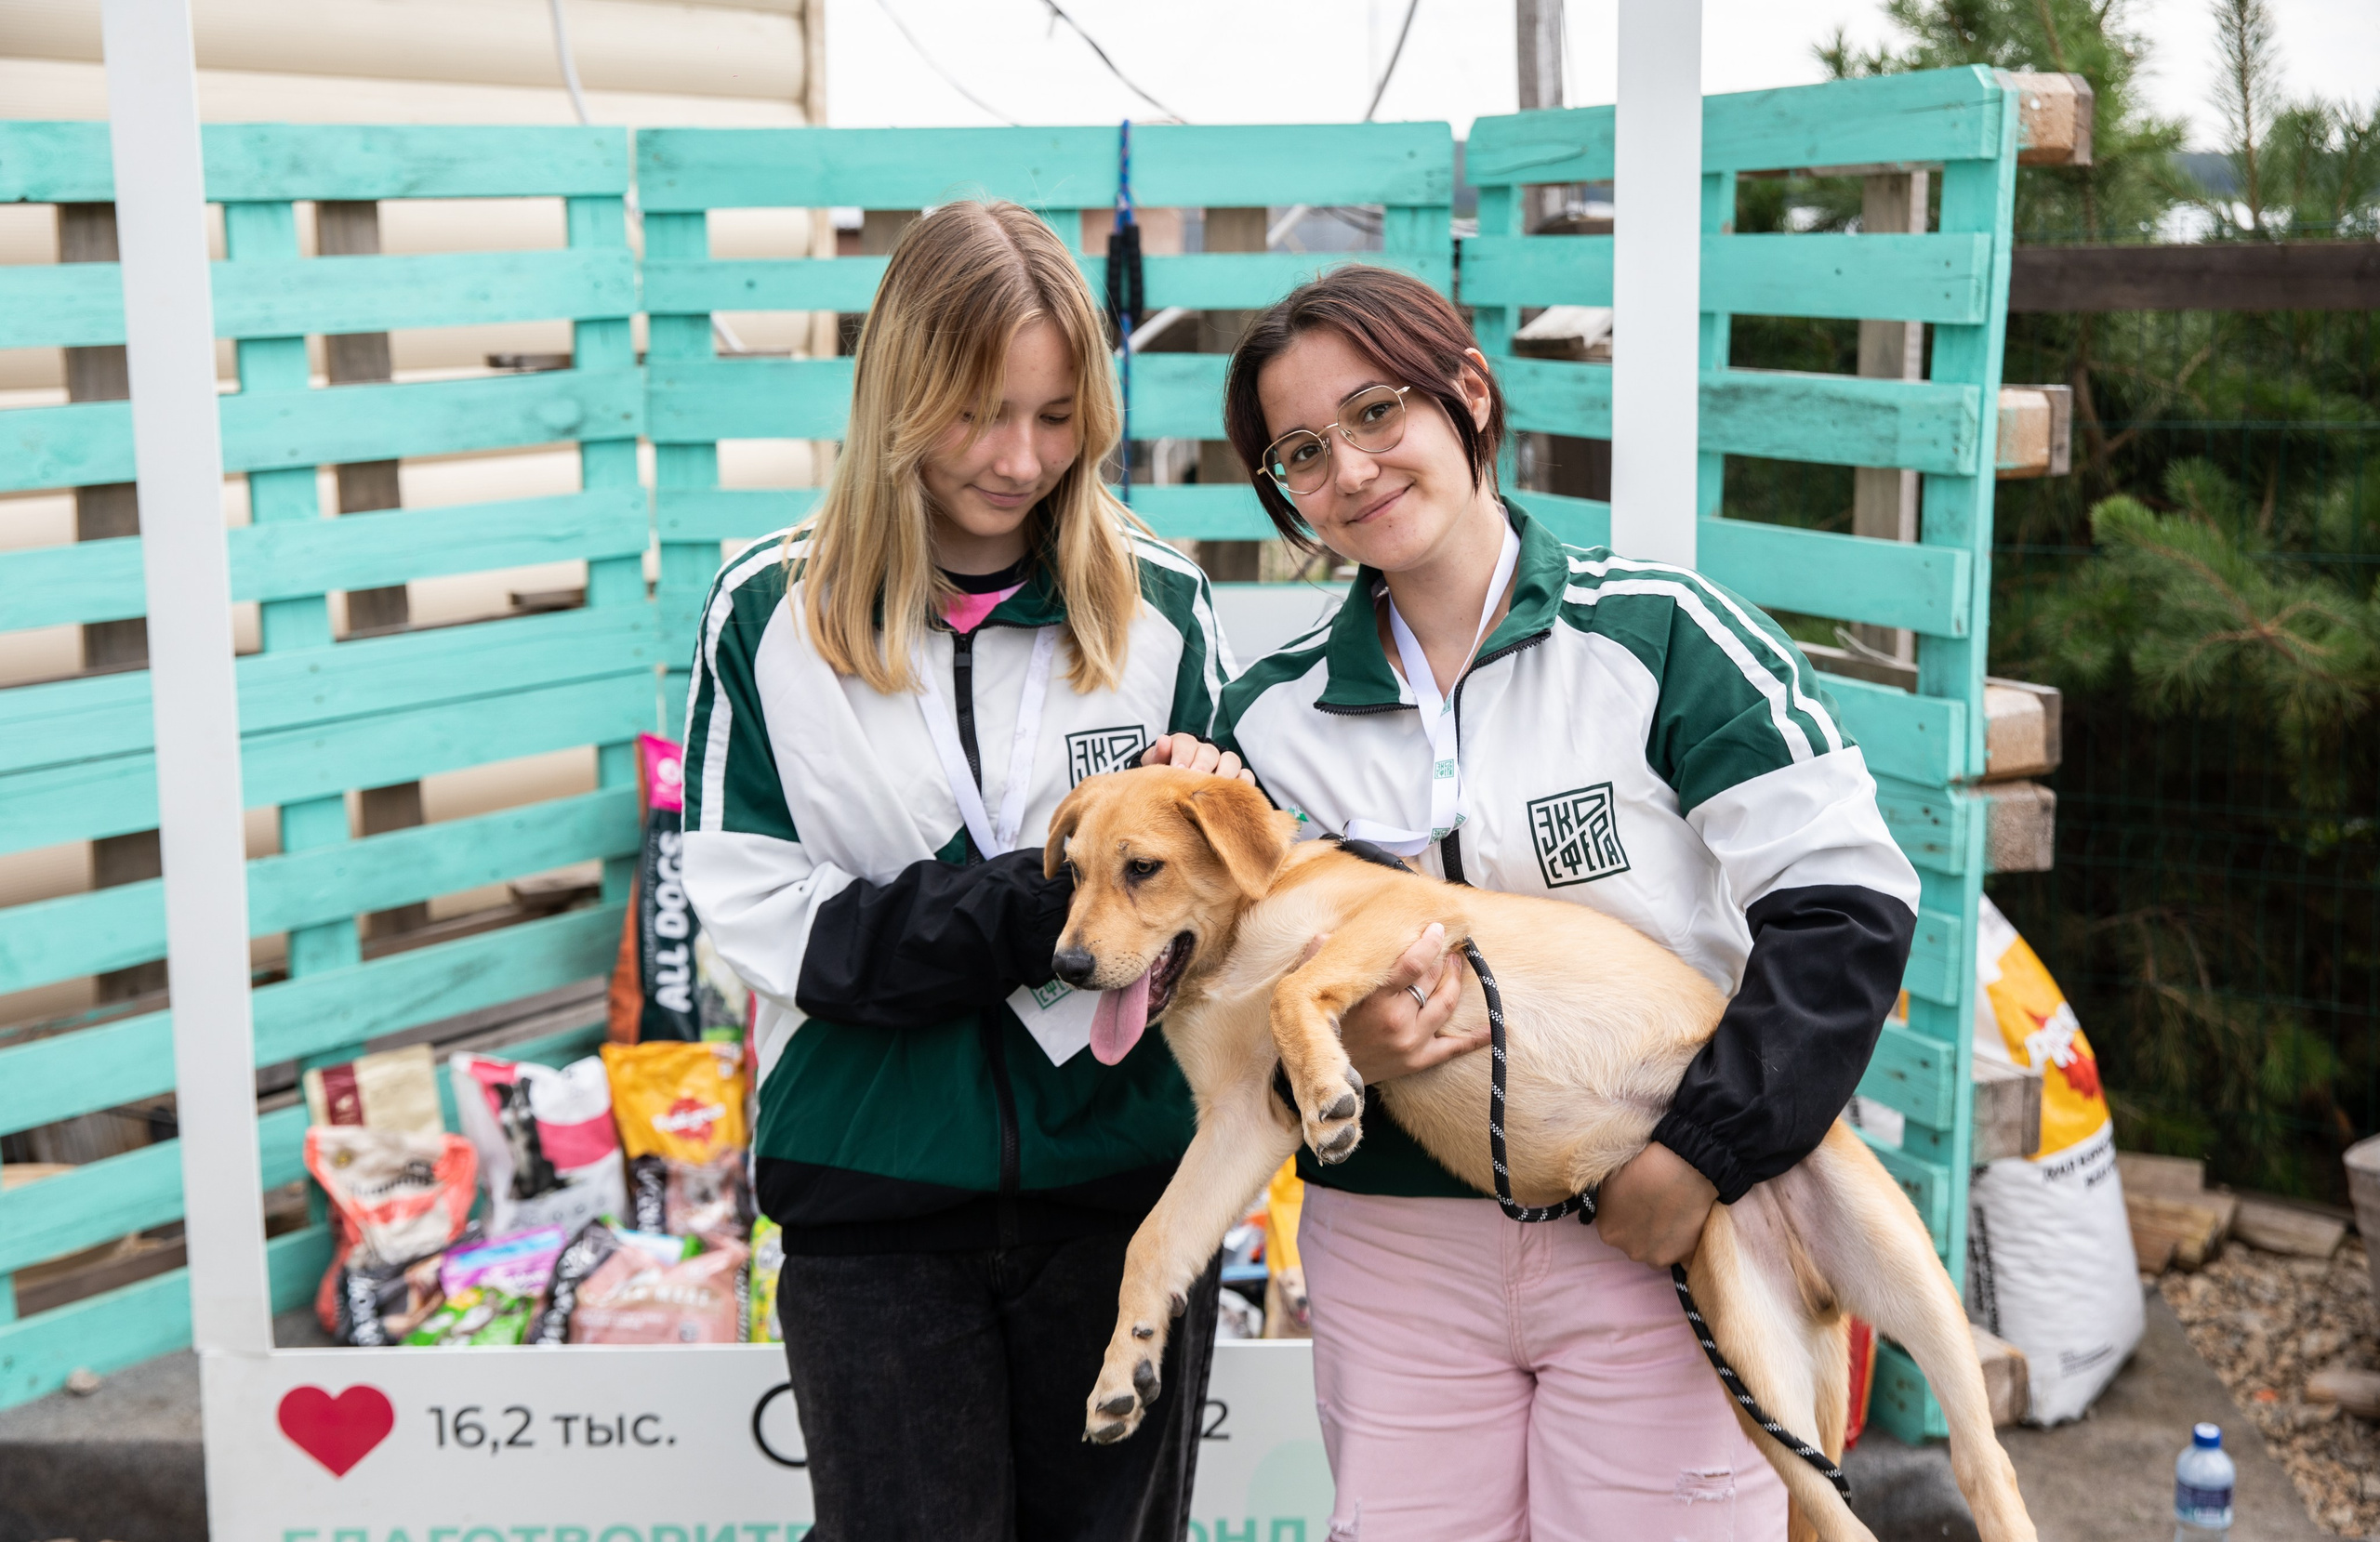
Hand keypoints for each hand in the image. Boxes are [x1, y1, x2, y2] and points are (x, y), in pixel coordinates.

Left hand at [1140, 733, 1256, 785]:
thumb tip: (1163, 741)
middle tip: (1195, 778)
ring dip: (1224, 773)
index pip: (1185, 742)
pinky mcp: (1237, 779)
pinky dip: (1243, 783)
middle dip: (1202, 764)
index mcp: (1184, 746)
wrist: (1174, 796)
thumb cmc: (1163, 780)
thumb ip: (1157, 756)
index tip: (1177, 769)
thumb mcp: (1155, 768)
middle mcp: (1205, 752)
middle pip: (1209, 752)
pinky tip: (1234, 795)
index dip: (1183, 753)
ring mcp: (1223, 765)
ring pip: (1231, 761)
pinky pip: (1245, 776)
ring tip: (1215, 789)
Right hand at [1311, 923, 1486, 1085]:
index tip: (1437, 929)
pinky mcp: (1417, 1061)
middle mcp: (1396, 1019)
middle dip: (1443, 960)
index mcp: (1373, 998)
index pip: (1412, 964)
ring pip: (1444, 1004)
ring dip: (1455, 982)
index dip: (1428, 943)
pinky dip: (1474, 1038)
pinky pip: (1453, 1048)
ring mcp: (1410, 1041)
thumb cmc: (1318, 1030)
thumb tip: (1327, 935)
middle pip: (1431, 980)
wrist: (1323, 1076)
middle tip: (1448, 947)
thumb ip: (1318, 960)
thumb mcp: (1311, 994)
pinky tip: (1492, 1028)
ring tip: (1458, 966)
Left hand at [1595, 1142, 1717, 1266]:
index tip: (1637, 1201)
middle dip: (1644, 1230)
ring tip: (1674, 1215)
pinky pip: (1684, 1262)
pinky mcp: (1685, 1257)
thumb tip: (1610, 1209)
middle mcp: (1631, 1251)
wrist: (1679, 1168)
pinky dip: (1685, 1250)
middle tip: (1657, 1207)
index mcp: (1608, 1232)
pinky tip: (1688, 1232)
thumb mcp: (1608, 1182)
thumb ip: (1606, 1204)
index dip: (1626, 1215)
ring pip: (1658, 1252)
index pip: (1614, 1228)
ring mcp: (1659, 1257)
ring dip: (1663, 1241)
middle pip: (1636, 1244)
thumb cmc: (1641, 1166)